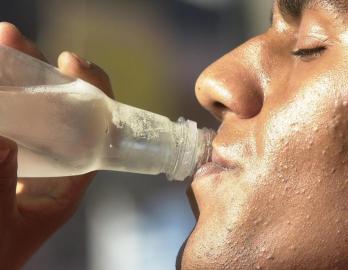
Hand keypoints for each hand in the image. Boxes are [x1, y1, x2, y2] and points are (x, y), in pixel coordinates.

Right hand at [0, 22, 112, 268]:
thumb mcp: (2, 232)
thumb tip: (2, 138)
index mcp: (68, 182)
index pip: (96, 132)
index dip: (94, 93)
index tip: (74, 62)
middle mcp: (52, 162)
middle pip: (58, 110)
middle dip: (41, 72)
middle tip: (15, 39)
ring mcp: (23, 155)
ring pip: (28, 109)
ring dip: (15, 74)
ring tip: (2, 42)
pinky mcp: (6, 152)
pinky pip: (9, 117)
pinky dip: (3, 93)